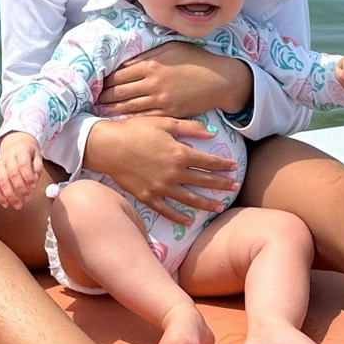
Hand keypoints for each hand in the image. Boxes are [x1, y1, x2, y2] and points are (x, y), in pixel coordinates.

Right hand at [0, 132, 44, 208]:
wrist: (14, 145)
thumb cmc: (28, 154)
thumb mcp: (37, 156)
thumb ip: (37, 167)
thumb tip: (34, 180)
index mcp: (20, 151)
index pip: (23, 164)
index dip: (28, 176)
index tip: (33, 187)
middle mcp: (8, 157)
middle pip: (12, 174)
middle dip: (20, 188)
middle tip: (28, 199)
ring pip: (2, 181)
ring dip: (9, 195)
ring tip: (18, 205)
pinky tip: (5, 204)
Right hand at [83, 114, 241, 219]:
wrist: (108, 146)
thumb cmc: (135, 129)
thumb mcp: (164, 122)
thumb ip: (190, 128)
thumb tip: (212, 133)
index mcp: (180, 153)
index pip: (209, 162)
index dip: (224, 165)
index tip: (234, 167)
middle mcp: (174, 173)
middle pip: (204, 181)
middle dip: (222, 184)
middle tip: (235, 187)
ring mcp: (161, 188)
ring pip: (190, 199)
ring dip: (207, 204)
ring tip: (219, 207)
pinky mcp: (148, 197)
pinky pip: (167, 210)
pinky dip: (179, 217)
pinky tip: (189, 221)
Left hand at [97, 44, 254, 119]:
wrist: (219, 80)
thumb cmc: (196, 60)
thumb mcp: (171, 48)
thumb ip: (146, 56)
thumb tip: (125, 64)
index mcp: (151, 65)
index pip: (119, 75)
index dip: (104, 82)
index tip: (94, 84)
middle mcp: (152, 84)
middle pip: (120, 93)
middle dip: (103, 97)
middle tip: (90, 101)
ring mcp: (160, 101)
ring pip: (129, 108)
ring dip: (112, 110)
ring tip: (99, 112)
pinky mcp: (169, 113)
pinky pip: (145, 117)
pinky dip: (131, 119)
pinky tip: (121, 121)